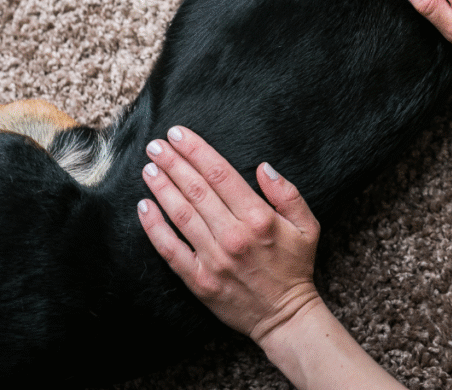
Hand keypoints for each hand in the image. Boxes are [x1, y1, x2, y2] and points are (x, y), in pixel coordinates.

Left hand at [138, 127, 322, 345]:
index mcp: (259, 218)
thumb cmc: (295, 267)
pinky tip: (144, 208)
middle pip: (196, 189)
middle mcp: (233, 235)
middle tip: (156, 145)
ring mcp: (214, 259)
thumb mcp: (307, 226)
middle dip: (173, 162)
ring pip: (181, 214)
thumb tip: (263, 167)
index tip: (178, 134)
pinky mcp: (199, 280)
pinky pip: (171, 250)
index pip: (220, 174)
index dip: (196, 150)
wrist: (286, 317)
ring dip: (162, 188)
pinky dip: (155, 228)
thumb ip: (287, 193)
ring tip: (148, 168)